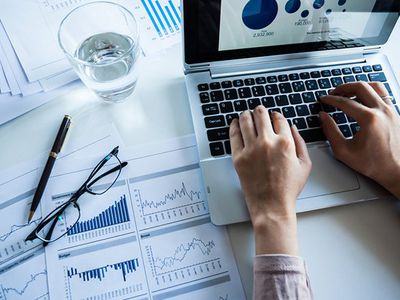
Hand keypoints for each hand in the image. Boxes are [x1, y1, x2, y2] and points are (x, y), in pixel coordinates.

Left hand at [230, 106, 311, 254]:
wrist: (271, 205)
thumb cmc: (288, 188)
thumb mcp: (305, 165)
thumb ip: (300, 143)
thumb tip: (292, 127)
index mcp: (285, 142)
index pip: (279, 119)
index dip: (276, 115)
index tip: (274, 116)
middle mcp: (267, 142)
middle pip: (261, 115)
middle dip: (260, 110)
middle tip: (259, 111)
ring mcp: (251, 149)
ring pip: (245, 121)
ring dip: (246, 114)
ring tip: (246, 114)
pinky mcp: (238, 157)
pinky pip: (234, 135)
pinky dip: (234, 126)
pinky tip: (235, 123)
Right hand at [320, 82, 399, 197]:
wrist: (397, 171)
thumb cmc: (374, 164)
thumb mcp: (344, 151)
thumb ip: (330, 131)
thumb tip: (323, 117)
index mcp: (369, 119)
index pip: (345, 102)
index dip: (330, 99)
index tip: (324, 99)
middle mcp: (382, 111)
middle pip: (360, 87)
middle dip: (343, 87)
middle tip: (334, 92)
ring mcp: (391, 111)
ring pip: (375, 86)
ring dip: (359, 86)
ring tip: (349, 92)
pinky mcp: (396, 113)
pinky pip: (384, 94)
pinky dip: (372, 92)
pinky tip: (364, 99)